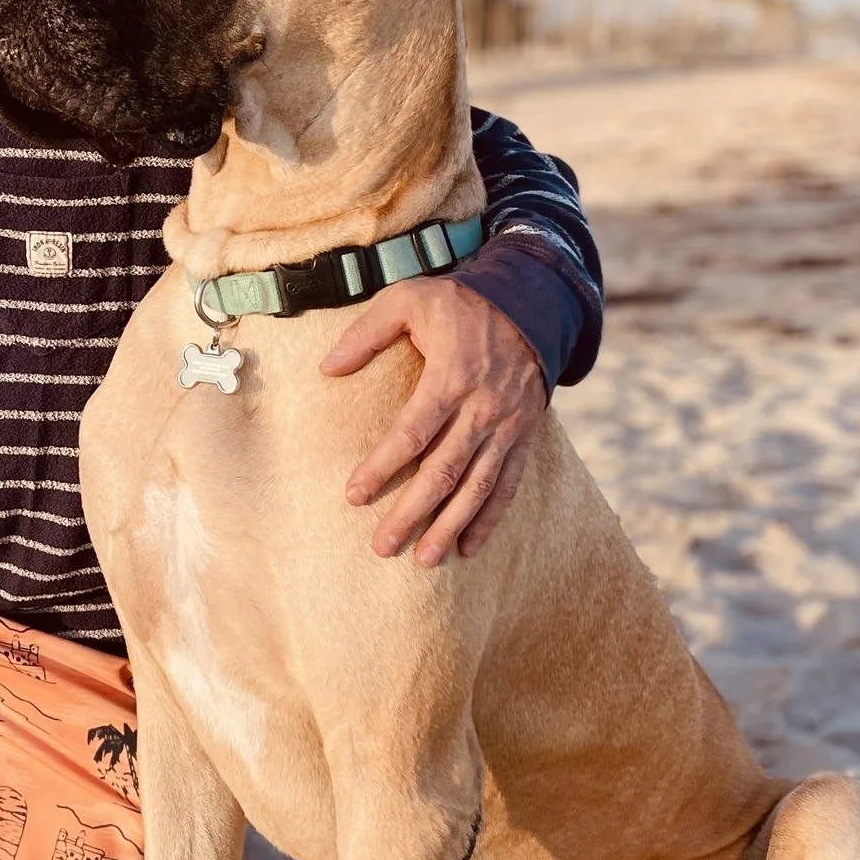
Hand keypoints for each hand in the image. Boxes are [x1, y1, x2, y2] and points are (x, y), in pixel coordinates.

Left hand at [322, 278, 545, 566]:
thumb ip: (366, 332)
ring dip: (450, 525)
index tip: (354, 495)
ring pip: (477, 486)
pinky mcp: (523, 437)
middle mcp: (482, 408)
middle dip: (412, 512)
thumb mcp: (409, 299)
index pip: (413, 432)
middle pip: (444, 470)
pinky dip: (490, 518)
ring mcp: (507, 427)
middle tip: (382, 546)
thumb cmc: (460, 303)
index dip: (383, 466)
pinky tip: (469, 547)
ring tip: (424, 559)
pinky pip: (507, 484)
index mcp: (451, 376)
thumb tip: (327, 368)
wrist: (531, 303)